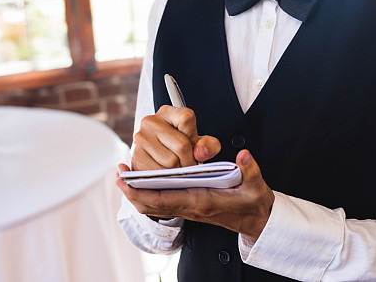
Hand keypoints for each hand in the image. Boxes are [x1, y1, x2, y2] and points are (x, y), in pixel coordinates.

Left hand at [116, 149, 274, 240]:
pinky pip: (162, 203)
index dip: (140, 191)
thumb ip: (249, 169)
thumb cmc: (254, 203)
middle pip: (151, 205)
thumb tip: (242, 156)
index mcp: (201, 201)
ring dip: (137, 193)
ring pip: (154, 206)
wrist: (257, 221)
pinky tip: (143, 181)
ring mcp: (188, 208)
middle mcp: (190, 207)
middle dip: (131, 192)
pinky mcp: (189, 206)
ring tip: (124, 175)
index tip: (124, 180)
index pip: (163, 199)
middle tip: (117, 174)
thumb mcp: (256, 185)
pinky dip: (148, 194)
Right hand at [131, 105, 221, 170]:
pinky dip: (166, 178)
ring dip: (178, 171)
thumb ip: (208, 145)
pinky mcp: (135, 157)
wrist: (158, 158)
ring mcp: (140, 139)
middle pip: (181, 145)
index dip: (194, 136)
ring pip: (170, 162)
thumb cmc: (180, 147)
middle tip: (188, 165)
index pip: (187, 118)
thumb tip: (200, 153)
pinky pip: (158, 174)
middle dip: (189, 160)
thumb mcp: (198, 143)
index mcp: (168, 112)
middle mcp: (150, 121)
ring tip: (177, 169)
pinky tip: (167, 173)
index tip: (192, 145)